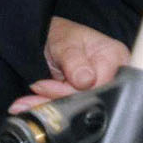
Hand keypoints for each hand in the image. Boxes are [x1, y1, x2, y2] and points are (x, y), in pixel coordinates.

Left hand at [8, 16, 128, 113]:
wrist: (49, 38)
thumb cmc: (61, 34)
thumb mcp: (65, 43)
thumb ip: (74, 60)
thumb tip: (86, 80)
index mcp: (115, 56)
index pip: (100, 85)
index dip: (72, 90)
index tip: (45, 86)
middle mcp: (112, 74)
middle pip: (88, 99)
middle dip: (58, 99)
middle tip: (33, 95)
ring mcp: (99, 87)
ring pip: (77, 107)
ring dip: (50, 105)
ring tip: (27, 101)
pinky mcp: (85, 97)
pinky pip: (70, 108)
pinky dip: (50, 106)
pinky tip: (33, 103)